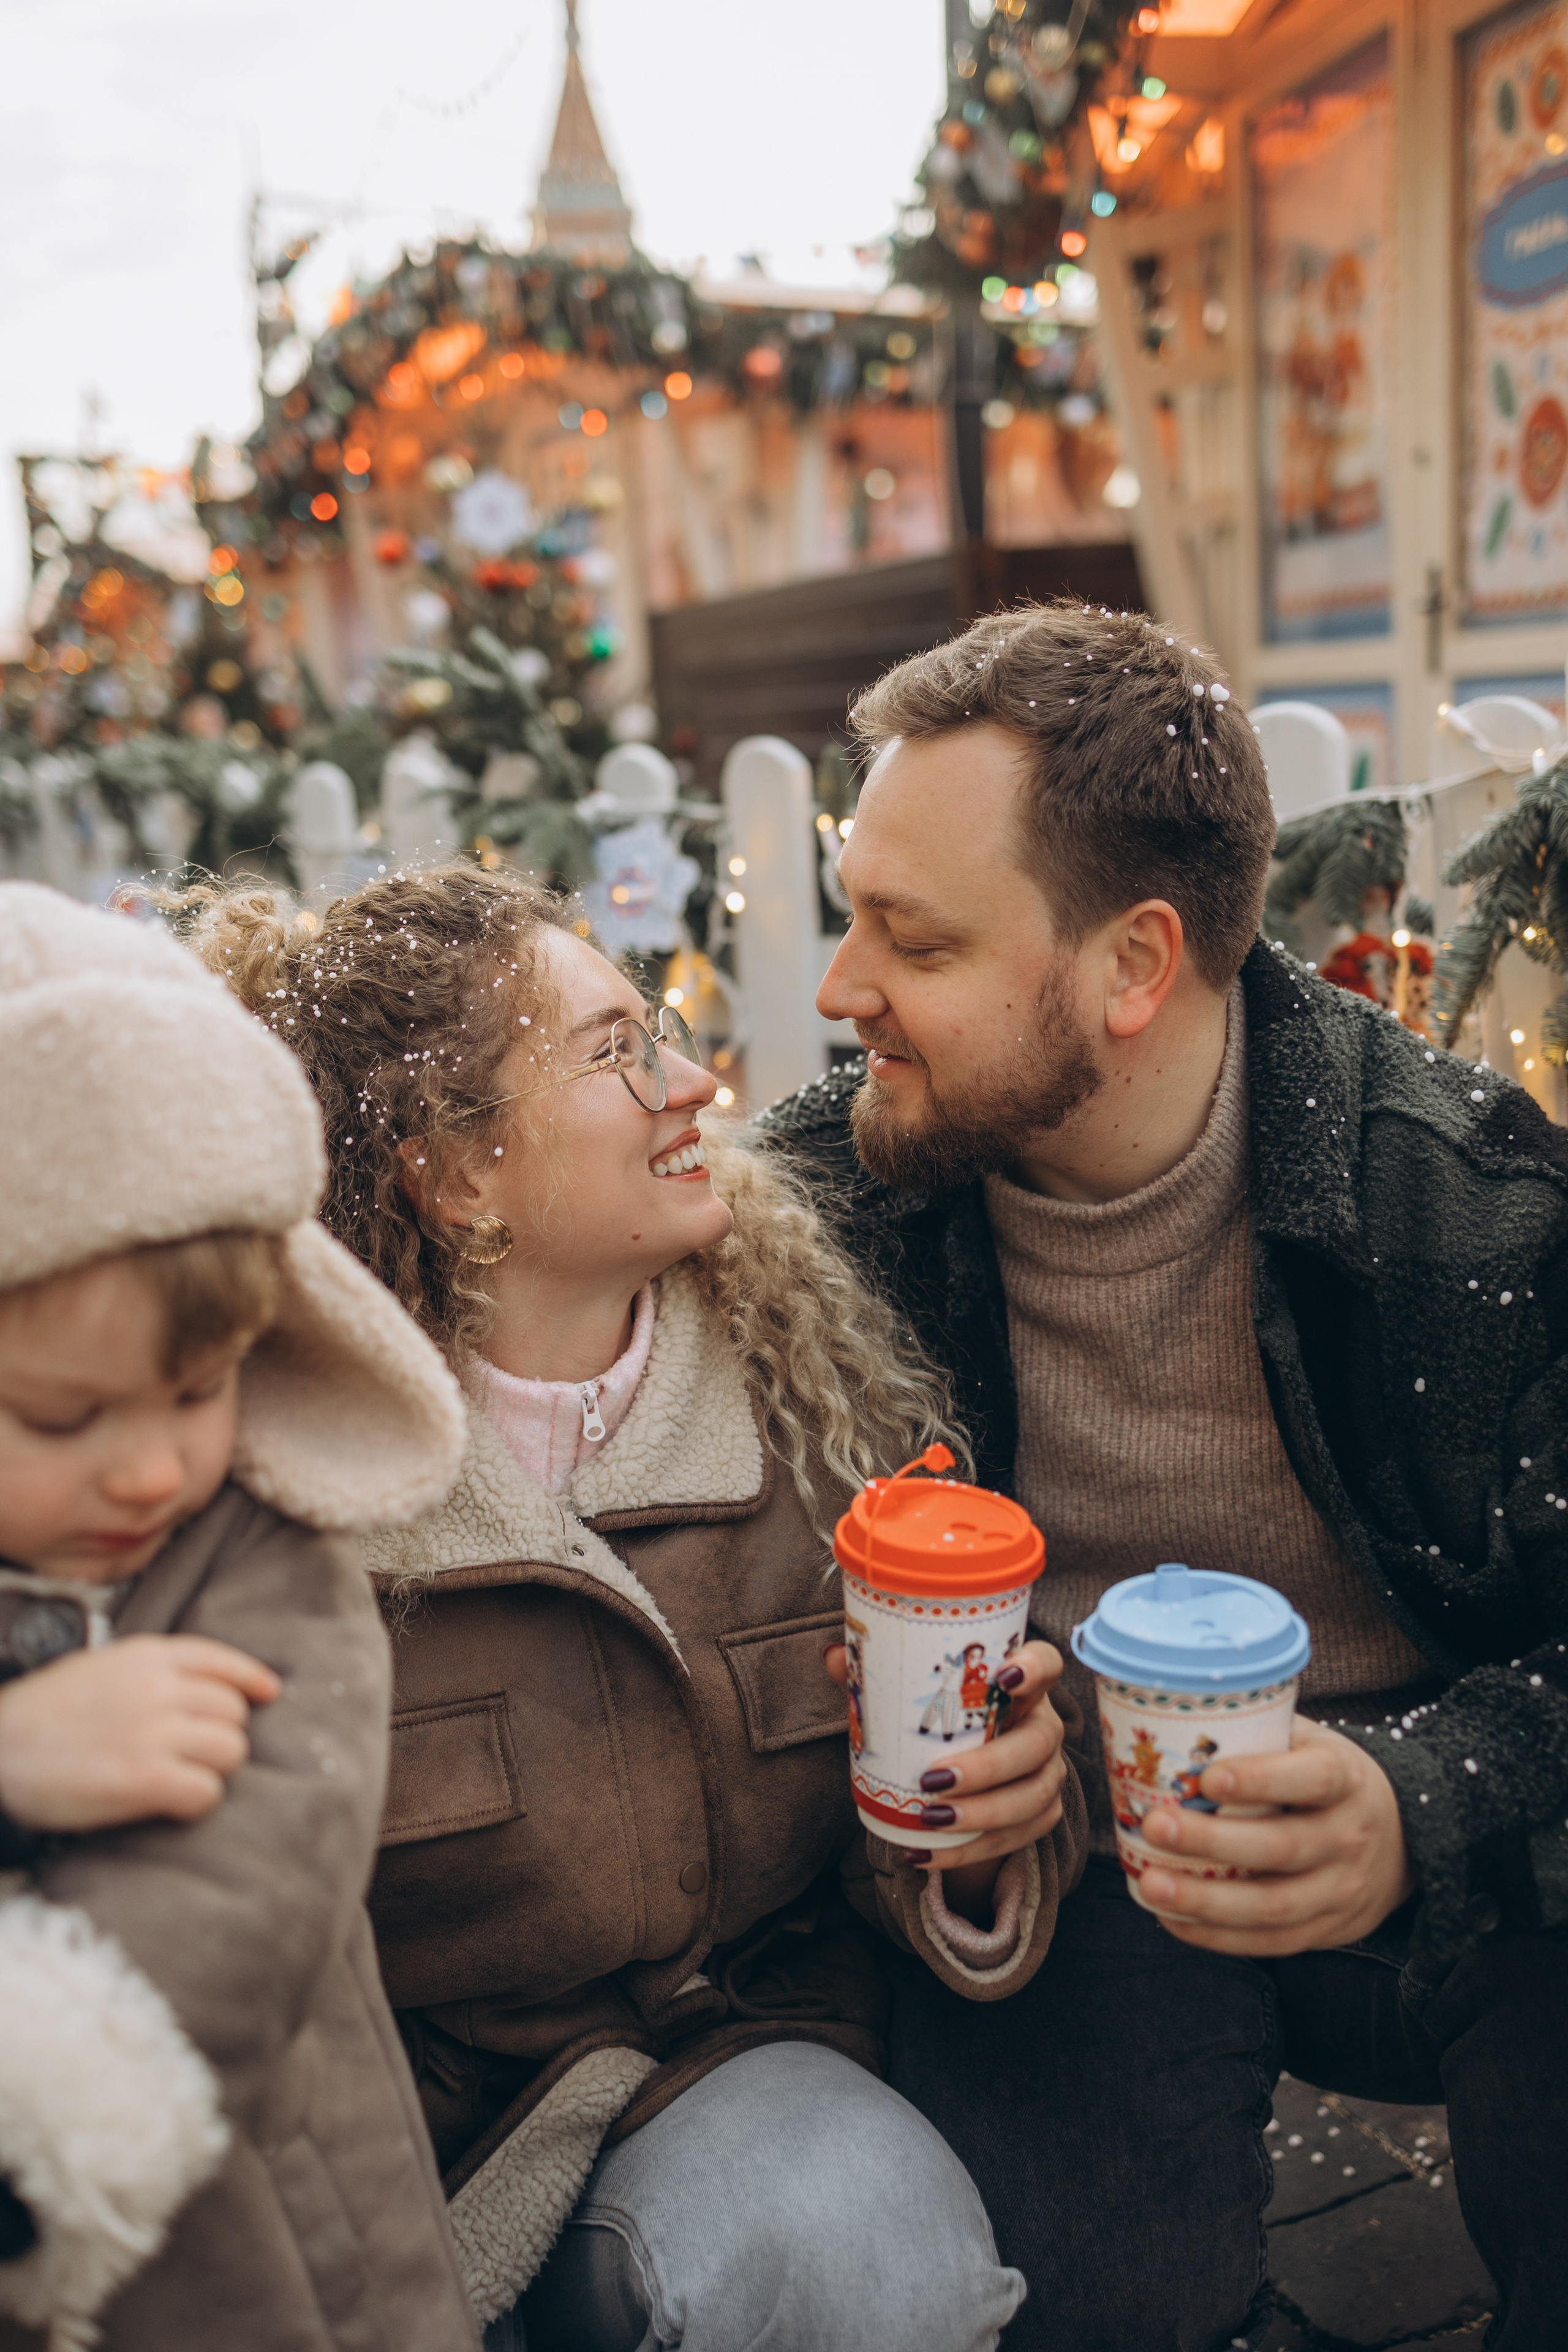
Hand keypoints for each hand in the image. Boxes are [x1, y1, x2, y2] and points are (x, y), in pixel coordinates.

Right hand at [0, 1635, 280, 1832]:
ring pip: (231, 1750)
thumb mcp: (98, 1669)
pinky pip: (207, 1791)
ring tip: (178, 1778)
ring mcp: (154, 1733)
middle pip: (233, 1712)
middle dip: (220, 1735)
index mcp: (146, 1657)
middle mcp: (158, 1689)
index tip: (268, 1692)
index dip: (250, 1678)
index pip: (221, 1660)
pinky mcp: (145, 1779)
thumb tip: (201, 1687)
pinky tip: (171, 1803)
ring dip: (212, 1769)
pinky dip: (196, 1802)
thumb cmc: (42, 1716)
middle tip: (190, 1753)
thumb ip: (149, 1671)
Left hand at [825, 1638, 1068, 1910]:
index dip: (1033, 1668)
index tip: (1003, 1677)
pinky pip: (1014, 1839)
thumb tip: (833, 1657)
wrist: (962, 1775)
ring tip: (929, 1820)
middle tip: (934, 1780)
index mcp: (1019, 1685)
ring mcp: (1047, 1774)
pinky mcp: (1040, 1816)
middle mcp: (1043, 1726)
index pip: (1046, 1663)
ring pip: (1032, 1796)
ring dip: (981, 1814)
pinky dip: (967, 1851)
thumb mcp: (911, 1696)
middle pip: (1038, 1742)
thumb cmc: (940, 1722)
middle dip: (989, 1766)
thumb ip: (876, 1673)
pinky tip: (924, 1854)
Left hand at [1137, 1720, 1414, 1955]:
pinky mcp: (1327, 1931)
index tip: (1208, 1777)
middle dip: (1212, 1841)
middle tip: (1154, 1825)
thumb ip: (1261, 1733)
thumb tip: (1175, 1714)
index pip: (1312, 1778)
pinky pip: (1270, 1942)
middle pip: (1282, 1847)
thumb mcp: (1311, 1744)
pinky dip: (1217, 1936)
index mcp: (1346, 1780)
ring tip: (1149, 1885)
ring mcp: (1341, 1891)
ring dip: (1205, 1900)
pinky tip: (1171, 1919)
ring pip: (1272, 1906)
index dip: (1260, 1779)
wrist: (1403, 1842)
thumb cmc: (1328, 1780)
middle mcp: (1349, 1837)